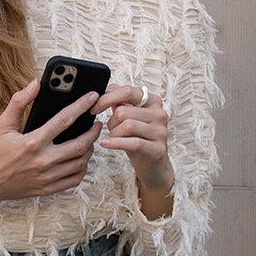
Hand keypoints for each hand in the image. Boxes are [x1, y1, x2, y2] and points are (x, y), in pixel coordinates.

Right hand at [0, 79, 100, 211]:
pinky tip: (80, 159)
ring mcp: (46, 178)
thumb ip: (19, 101)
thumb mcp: (2, 124)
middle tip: (96, 122)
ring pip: (80, 163)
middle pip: (80, 145)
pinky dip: (82, 168)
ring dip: (89, 149)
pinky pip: (74, 180)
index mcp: (32, 143)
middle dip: (93, 131)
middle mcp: (42, 162)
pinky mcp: (47, 189)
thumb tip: (36, 83)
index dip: (81, 106)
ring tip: (89, 139)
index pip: (64, 120)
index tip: (92, 97)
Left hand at [95, 83, 174, 216]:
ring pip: (126, 126)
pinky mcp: (157, 149)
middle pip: (123, 111)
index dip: (107, 98)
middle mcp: (159, 113)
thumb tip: (104, 90)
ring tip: (113, 138)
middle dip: (111, 122)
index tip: (94, 108)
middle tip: (111, 130)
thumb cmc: (137, 138)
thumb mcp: (128, 117)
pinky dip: (115, 143)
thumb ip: (119, 102)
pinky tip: (106, 143)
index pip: (127, 91)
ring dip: (114, 133)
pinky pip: (132, 142)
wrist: (153, 165)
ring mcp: (160, 131)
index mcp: (152, 101)